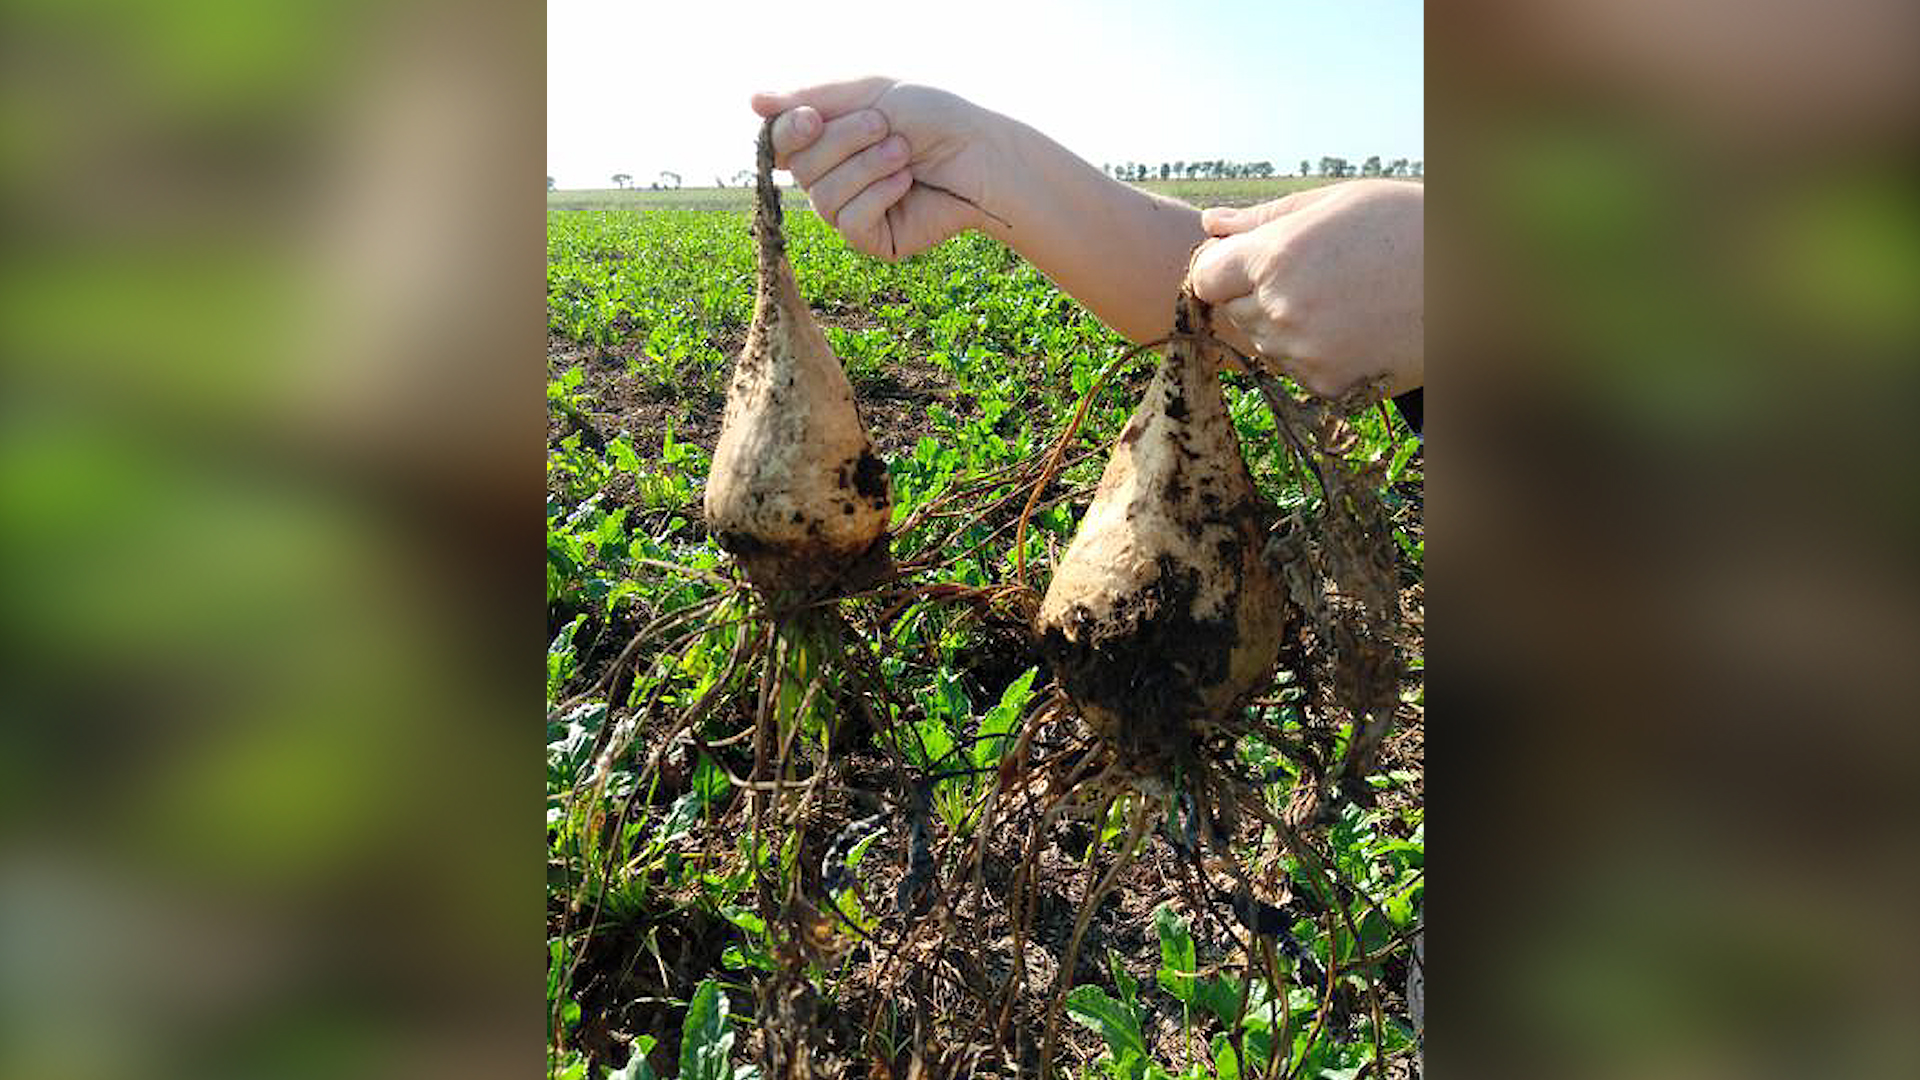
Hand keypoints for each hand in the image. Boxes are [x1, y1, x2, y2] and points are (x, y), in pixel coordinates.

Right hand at [750, 78, 997, 259]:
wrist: (981, 153)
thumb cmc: (932, 118)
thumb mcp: (869, 92)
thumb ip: (811, 97)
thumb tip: (753, 101)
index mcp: (827, 139)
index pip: (780, 141)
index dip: (789, 133)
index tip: (812, 117)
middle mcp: (832, 177)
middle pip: (800, 167)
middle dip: (844, 141)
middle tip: (885, 126)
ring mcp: (850, 211)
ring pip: (822, 196)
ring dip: (867, 166)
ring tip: (905, 152)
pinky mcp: (872, 239)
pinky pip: (849, 222)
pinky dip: (878, 195)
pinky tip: (906, 182)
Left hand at [1189, 180, 1422, 398]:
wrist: (1478, 281)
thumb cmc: (1406, 226)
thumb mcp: (1335, 204)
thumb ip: (1263, 219)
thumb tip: (1211, 224)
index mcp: (1275, 258)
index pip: (1204, 277)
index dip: (1222, 268)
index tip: (1247, 261)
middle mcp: (1281, 311)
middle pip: (1232, 311)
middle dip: (1256, 294)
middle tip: (1314, 274)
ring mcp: (1304, 355)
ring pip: (1263, 344)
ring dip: (1284, 326)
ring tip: (1341, 298)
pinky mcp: (1328, 388)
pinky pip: (1295, 372)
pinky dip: (1313, 355)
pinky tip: (1355, 328)